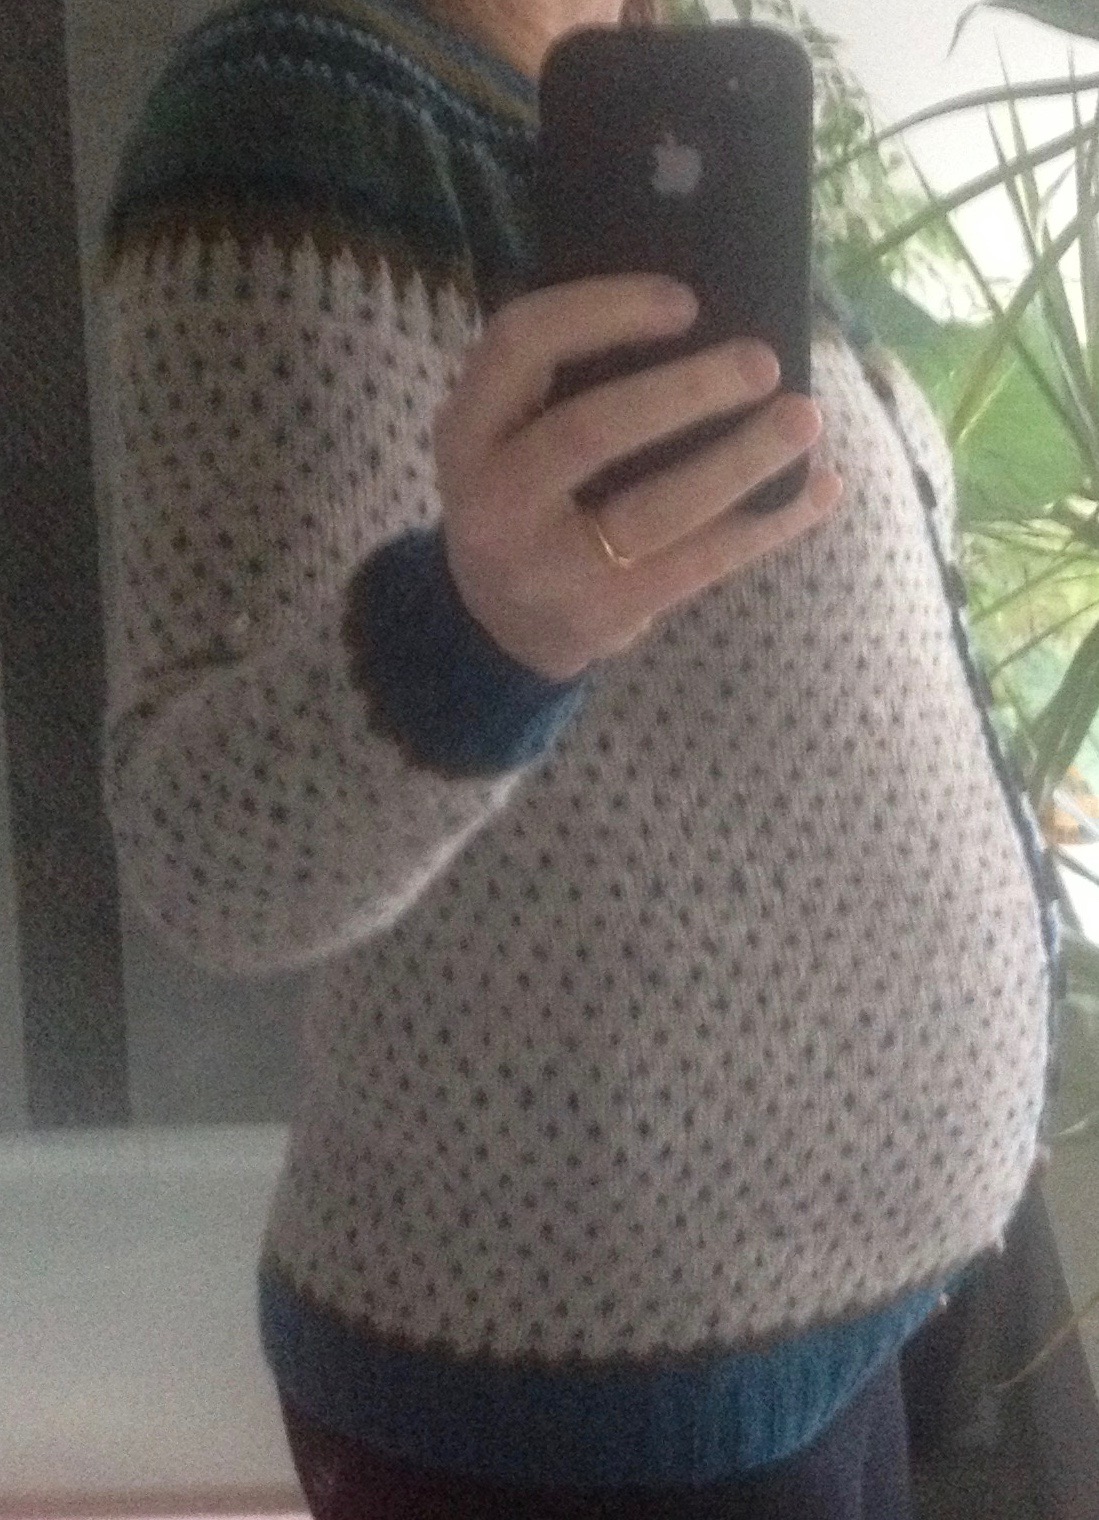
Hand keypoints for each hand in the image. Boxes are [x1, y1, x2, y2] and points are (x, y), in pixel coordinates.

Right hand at [434, 274, 842, 682]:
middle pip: (590, 432)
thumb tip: (700, 321)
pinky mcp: (605, 616)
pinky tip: (820, 489)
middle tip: (763, 362)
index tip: (686, 302)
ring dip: (740, 462)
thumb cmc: (527, 492)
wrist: (501, 621)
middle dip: (686, 392)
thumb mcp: (507, 430)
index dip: (603, 312)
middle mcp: (492, 501)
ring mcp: (547, 568)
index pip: (519, 345)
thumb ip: (562, 378)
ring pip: (655, 511)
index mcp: (467, 430)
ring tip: (804, 421)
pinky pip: (699, 566)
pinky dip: (768, 525)